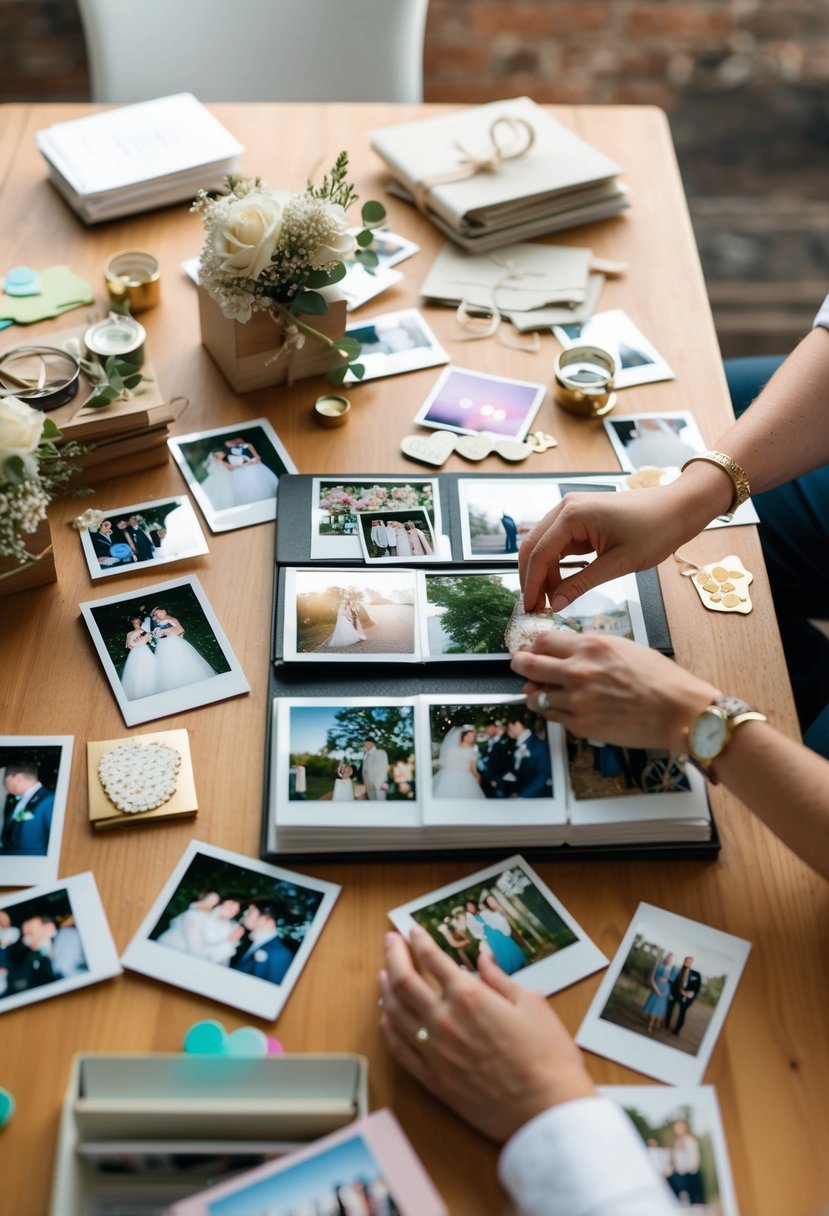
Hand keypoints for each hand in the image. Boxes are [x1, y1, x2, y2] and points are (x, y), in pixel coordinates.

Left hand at [378, 927, 593, 1143]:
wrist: (547, 1110)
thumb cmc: (547, 1057)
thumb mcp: (532, 1003)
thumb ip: (500, 978)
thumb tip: (484, 959)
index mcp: (469, 996)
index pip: (432, 959)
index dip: (420, 941)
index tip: (414, 931)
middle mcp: (445, 1020)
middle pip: (403, 980)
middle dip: (393, 956)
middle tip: (389, 941)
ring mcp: (435, 1052)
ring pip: (395, 1013)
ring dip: (385, 989)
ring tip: (382, 975)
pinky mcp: (434, 1081)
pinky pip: (400, 1050)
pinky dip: (389, 1030)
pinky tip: (387, 1019)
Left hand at [510, 631, 718, 753]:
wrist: (677, 711)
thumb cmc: (658, 678)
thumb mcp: (624, 647)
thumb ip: (592, 647)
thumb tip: (571, 648)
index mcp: (589, 647)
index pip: (542, 641)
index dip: (534, 645)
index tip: (532, 649)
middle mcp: (578, 671)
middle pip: (528, 666)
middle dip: (520, 665)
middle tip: (519, 665)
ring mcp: (576, 700)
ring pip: (535, 697)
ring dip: (535, 693)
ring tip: (541, 692)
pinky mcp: (580, 725)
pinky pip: (553, 717)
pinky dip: (554, 712)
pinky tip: (564, 708)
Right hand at [518, 484, 702, 611]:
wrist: (679, 508)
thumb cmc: (655, 529)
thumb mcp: (617, 563)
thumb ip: (582, 583)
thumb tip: (556, 603)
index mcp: (572, 514)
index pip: (539, 554)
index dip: (532, 584)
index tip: (531, 608)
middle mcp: (566, 507)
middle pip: (534, 546)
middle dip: (532, 578)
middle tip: (535, 607)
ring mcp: (573, 510)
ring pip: (544, 545)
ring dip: (544, 572)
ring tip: (550, 599)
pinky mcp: (581, 517)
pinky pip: (559, 542)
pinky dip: (556, 563)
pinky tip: (561, 583)